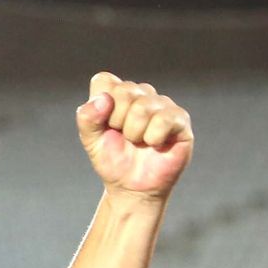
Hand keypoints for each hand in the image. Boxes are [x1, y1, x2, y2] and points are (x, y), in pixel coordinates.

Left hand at [78, 72, 193, 200]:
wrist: (132, 187)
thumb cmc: (112, 160)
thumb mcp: (90, 140)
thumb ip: (87, 118)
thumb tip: (103, 99)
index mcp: (117, 95)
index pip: (105, 80)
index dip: (100, 104)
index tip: (104, 124)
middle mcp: (141, 95)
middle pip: (124, 91)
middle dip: (116, 121)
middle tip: (123, 137)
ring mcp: (162, 105)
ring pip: (143, 106)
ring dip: (134, 133)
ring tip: (138, 143)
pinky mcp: (180, 120)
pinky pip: (165, 118)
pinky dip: (153, 137)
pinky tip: (154, 144)